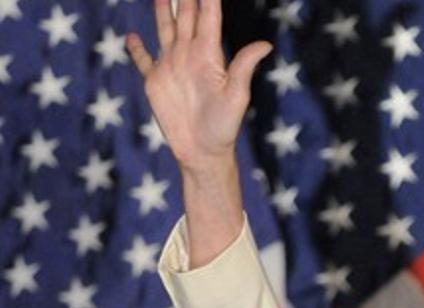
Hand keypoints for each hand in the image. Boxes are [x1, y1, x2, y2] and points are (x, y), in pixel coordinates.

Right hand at [127, 0, 271, 170]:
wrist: (203, 151)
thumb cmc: (224, 126)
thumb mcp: (237, 96)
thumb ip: (243, 67)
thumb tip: (266, 44)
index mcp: (209, 55)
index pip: (208, 17)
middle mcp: (189, 55)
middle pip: (187, 17)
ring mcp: (171, 66)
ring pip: (166, 30)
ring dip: (164, 12)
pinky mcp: (155, 82)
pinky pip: (143, 61)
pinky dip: (137, 49)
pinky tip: (132, 36)